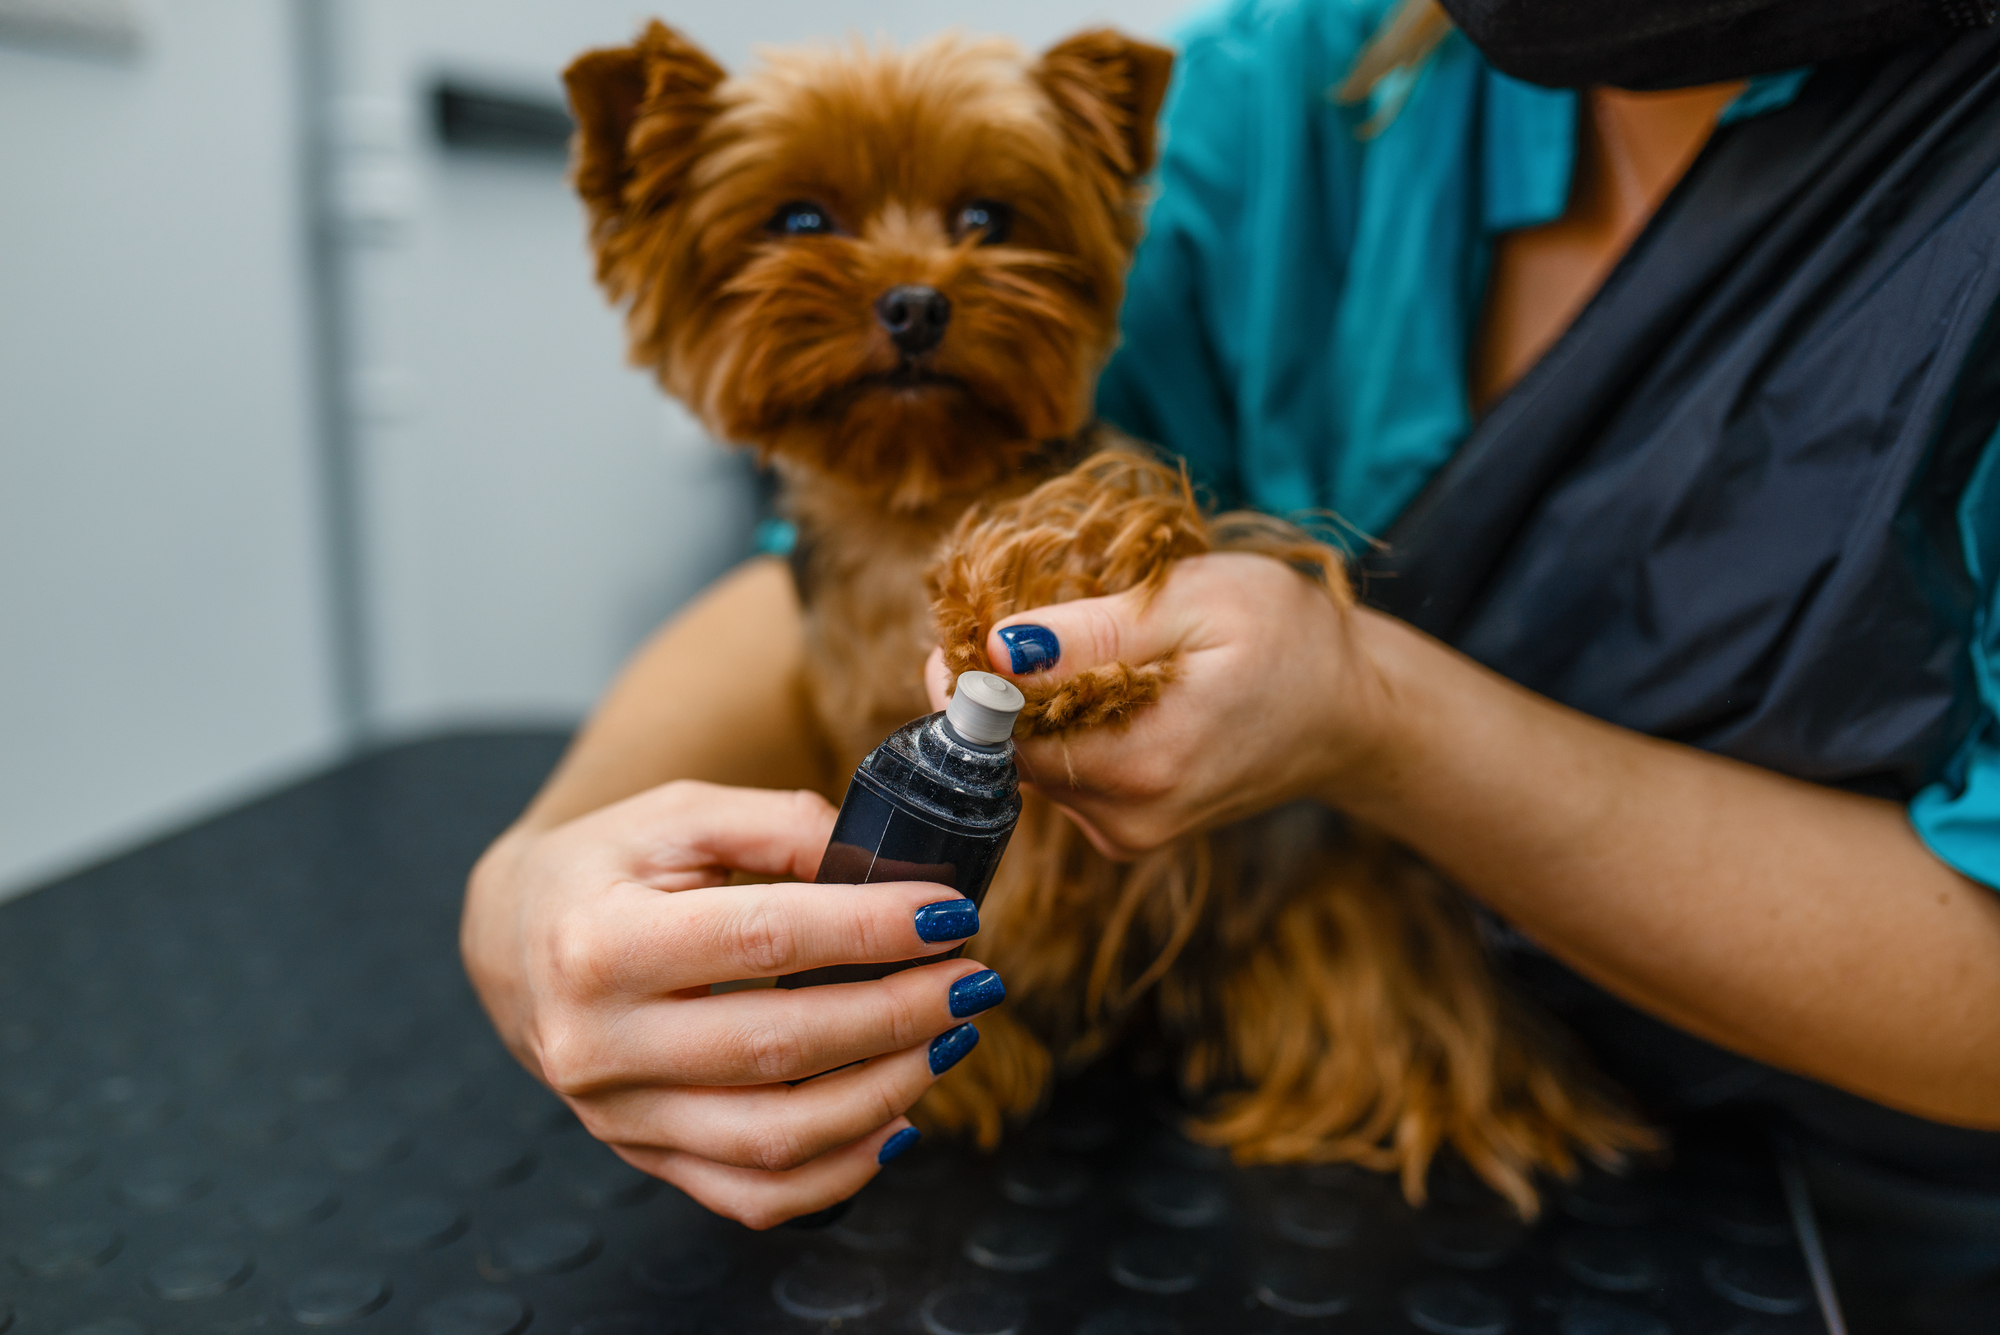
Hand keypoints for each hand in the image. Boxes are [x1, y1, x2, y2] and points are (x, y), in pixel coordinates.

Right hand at [461, 780, 1000, 1227]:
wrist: (518, 945)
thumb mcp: (678, 814)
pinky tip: (898, 1120)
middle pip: (780, 1044)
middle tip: (972, 979)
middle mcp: (598, 1043)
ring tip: (948, 1038)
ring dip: (886, 1093)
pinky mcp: (645, 1157)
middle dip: (898, 1013)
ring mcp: (619, 1116)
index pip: (764, 938)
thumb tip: (884, 866)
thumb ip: (778, 825)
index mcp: (599, 942)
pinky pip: (755, 1196)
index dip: (871, 929)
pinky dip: (841, 1172)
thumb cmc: (607, 870)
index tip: (952, 914)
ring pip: (776, 1137)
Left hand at [925, 552, 1386, 856]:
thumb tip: (996, 647)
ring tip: (1085, 645)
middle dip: (1000, 683)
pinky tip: (1105, 686)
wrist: (1352, 712)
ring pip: (1029, 763)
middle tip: (1034, 614)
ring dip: (1032, 703)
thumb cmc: (1288, 639)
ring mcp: (1126, 832)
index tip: (974, 618)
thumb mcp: (1198, 602)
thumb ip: (1094, 629)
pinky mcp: (1128, 831)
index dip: (970, 672)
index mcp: (1141, 764)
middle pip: (1006, 751)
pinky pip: (1061, 774)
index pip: (999, 731)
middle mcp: (1125, 817)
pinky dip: (1063, 727)